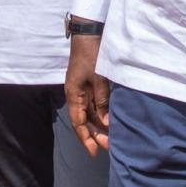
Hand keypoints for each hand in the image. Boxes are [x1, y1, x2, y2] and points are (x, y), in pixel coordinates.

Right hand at [64, 32, 110, 155]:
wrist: (88, 35)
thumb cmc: (92, 56)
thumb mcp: (98, 80)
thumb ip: (102, 101)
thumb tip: (107, 122)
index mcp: (73, 95)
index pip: (78, 123)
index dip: (86, 139)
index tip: (95, 152)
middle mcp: (75, 95)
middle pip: (84, 121)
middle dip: (95, 134)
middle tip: (109, 146)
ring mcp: (81, 90)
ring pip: (89, 113)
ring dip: (99, 125)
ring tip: (112, 137)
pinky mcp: (88, 84)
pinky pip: (93, 104)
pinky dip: (101, 113)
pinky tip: (110, 119)